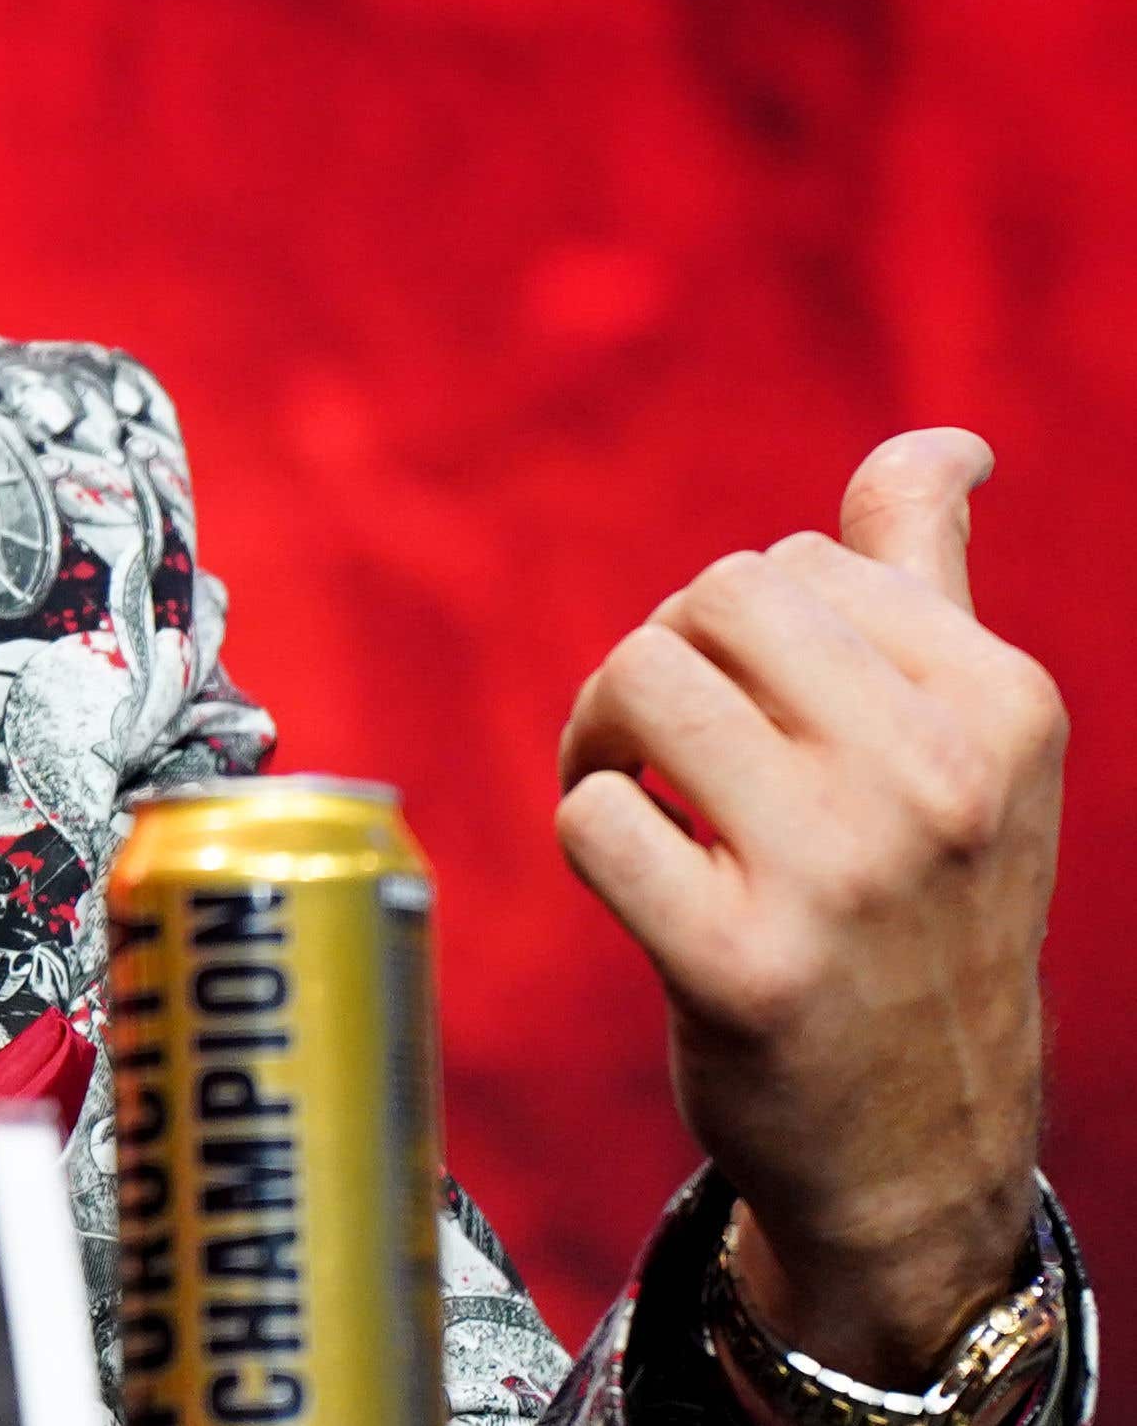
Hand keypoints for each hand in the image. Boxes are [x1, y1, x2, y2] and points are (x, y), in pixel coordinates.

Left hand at [557, 430, 1062, 1384]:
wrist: (918, 1142)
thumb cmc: (918, 907)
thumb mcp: (963, 739)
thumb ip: (927, 576)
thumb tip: (941, 444)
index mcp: (999, 703)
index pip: (791, 565)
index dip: (732, 630)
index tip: (753, 711)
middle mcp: (939, 780)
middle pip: (707, 603)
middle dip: (661, 660)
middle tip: (670, 748)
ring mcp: (846, 875)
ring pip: (638, 683)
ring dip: (603, 735)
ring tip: (638, 797)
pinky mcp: (742, 966)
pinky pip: (590, 816)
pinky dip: (587, 833)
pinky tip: (640, 881)